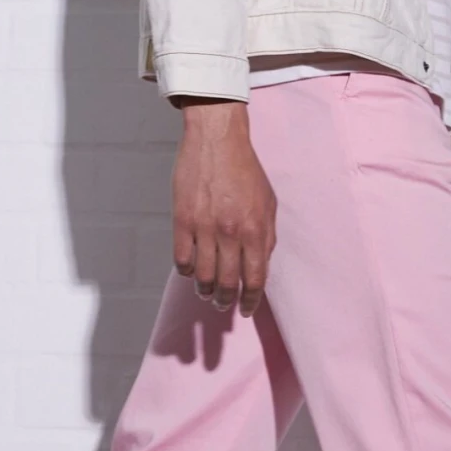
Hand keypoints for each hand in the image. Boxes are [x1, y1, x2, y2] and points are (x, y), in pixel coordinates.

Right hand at [169, 99, 276, 317]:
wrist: (216, 140)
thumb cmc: (245, 170)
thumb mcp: (268, 202)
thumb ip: (267, 235)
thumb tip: (261, 264)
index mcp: (255, 229)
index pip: (254, 279)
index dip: (250, 301)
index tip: (246, 310)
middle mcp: (230, 233)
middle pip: (227, 283)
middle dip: (226, 301)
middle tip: (223, 304)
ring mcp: (204, 228)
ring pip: (202, 276)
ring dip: (205, 290)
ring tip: (206, 291)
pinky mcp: (182, 220)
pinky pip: (181, 259)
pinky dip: (186, 271)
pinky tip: (190, 270)